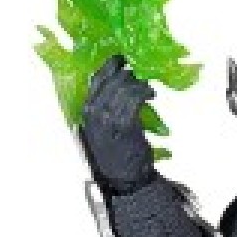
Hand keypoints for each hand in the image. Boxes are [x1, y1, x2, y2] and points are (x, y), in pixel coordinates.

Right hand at [80, 56, 155, 190]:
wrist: (124, 178)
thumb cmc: (115, 153)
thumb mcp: (101, 128)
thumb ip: (104, 107)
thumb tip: (118, 81)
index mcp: (85, 111)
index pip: (96, 78)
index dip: (110, 65)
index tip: (122, 58)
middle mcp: (93, 112)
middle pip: (112, 79)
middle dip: (129, 73)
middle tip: (141, 75)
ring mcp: (108, 118)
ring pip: (125, 86)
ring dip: (140, 83)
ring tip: (149, 89)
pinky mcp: (125, 124)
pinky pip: (136, 98)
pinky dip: (145, 92)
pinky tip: (151, 95)